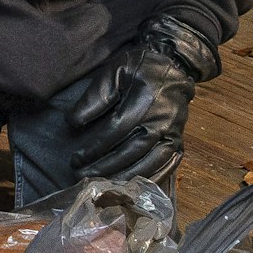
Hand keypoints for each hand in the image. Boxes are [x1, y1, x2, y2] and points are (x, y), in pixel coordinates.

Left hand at [63, 13, 218, 181]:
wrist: (174, 65)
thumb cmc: (138, 67)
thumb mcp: (114, 71)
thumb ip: (96, 96)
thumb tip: (74, 122)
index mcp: (145, 99)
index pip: (116, 129)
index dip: (94, 146)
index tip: (75, 159)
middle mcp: (162, 119)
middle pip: (131, 150)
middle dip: (105, 167)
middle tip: (82, 177)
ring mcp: (173, 132)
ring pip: (149, 162)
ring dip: (124, 177)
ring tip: (102, 187)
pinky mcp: (179, 140)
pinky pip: (167, 165)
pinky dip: (150, 178)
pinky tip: (132, 187)